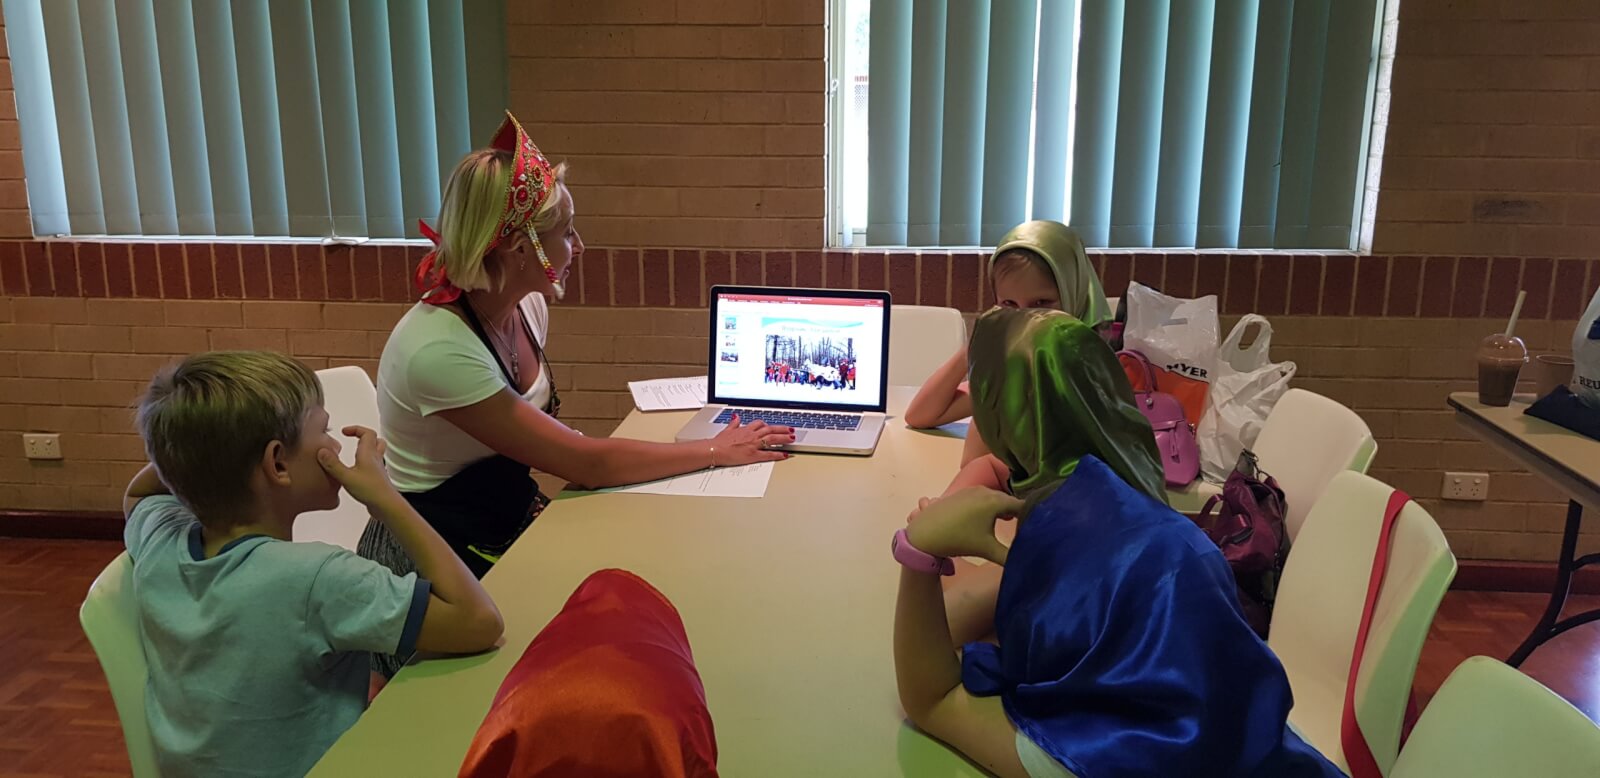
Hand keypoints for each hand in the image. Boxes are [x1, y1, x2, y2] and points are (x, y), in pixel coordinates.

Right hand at [317, 426, 400, 506]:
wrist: (386, 505)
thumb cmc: (370, 490)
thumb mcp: (346, 477)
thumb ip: (333, 464)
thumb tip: (322, 451)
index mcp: (368, 454)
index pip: (367, 433)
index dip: (356, 429)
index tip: (344, 431)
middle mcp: (375, 459)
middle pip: (375, 440)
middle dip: (363, 436)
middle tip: (352, 437)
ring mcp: (377, 469)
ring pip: (376, 452)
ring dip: (366, 448)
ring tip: (353, 451)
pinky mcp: (377, 478)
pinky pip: (373, 464)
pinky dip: (365, 462)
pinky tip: (356, 470)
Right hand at [710, 415, 794, 464]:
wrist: (715, 450)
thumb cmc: (719, 442)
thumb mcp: (727, 429)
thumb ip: (734, 423)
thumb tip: (736, 417)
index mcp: (746, 429)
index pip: (761, 424)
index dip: (770, 425)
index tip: (775, 426)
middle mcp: (752, 435)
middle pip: (771, 430)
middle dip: (782, 429)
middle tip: (791, 430)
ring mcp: (754, 444)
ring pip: (772, 439)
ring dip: (784, 438)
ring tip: (792, 438)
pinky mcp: (753, 455)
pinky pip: (768, 454)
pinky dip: (778, 454)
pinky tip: (785, 454)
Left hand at [903, 487, 1022, 564]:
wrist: (924, 534)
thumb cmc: (958, 540)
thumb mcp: (987, 549)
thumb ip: (1010, 556)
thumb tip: (1027, 561)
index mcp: (995, 501)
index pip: (1023, 506)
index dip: (1032, 517)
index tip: (1037, 528)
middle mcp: (985, 490)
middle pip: (1009, 501)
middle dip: (1017, 513)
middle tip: (1025, 528)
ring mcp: (971, 490)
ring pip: (995, 498)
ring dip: (1002, 509)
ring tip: (1008, 523)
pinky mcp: (960, 493)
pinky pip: (982, 497)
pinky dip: (989, 506)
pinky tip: (987, 520)